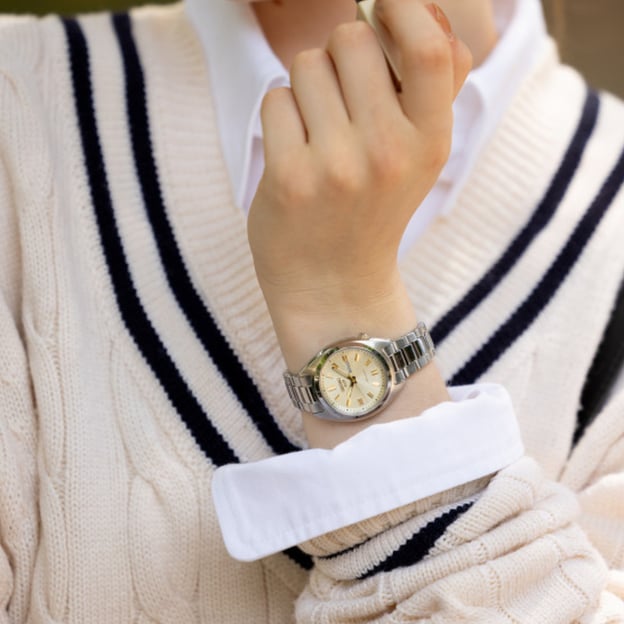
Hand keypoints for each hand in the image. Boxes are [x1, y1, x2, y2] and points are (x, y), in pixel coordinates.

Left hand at [248, 0, 467, 444]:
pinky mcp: (289, 178)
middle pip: (351, 40)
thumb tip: (423, 10)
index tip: (383, 7)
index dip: (404, 10)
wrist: (333, 285)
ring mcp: (337, 166)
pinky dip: (281, 117)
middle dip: (339, 57)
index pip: (433, 47)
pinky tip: (294, 154)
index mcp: (432, 141)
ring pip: (307, 66)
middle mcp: (389, 152)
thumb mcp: (420, 156)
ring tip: (318, 136)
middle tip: (340, 102)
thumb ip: (430, 87)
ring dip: (306, 90)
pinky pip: (276, 99)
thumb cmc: (373, 209)